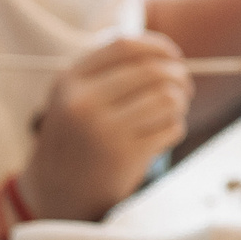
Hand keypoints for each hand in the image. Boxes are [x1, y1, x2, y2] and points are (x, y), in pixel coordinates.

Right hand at [18, 32, 190, 220]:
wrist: (55, 193)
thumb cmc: (74, 140)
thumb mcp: (72, 98)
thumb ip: (107, 71)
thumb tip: (165, 54)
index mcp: (70, 82)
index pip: (124, 46)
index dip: (157, 46)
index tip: (174, 56)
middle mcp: (84, 102)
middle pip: (152, 70)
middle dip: (179, 76)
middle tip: (185, 87)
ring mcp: (105, 130)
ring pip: (167, 98)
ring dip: (180, 103)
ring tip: (173, 112)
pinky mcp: (126, 155)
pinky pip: (171, 127)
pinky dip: (175, 127)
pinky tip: (163, 134)